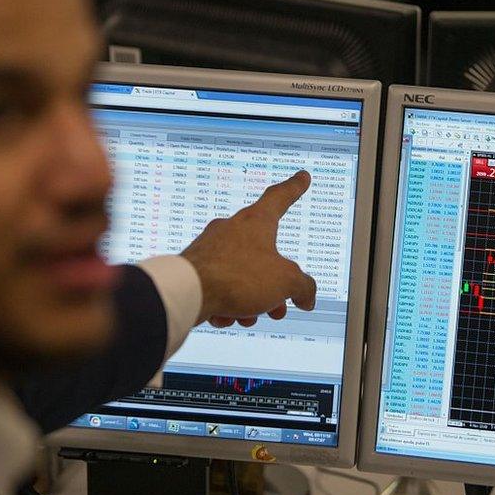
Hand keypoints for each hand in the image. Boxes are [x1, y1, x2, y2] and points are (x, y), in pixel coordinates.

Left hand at [181, 171, 316, 326]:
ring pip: (242, 273)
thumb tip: (307, 296)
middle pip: (264, 252)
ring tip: (251, 315)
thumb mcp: (286, 282)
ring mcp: (211, 247)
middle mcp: (232, 229)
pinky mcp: (196, 267)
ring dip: (252, 298)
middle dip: (275, 282)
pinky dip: (228, 303)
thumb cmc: (235, 276)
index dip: (295, 188)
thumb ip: (304, 286)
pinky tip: (227, 316)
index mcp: (256, 221)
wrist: (187, 293)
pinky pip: (220, 285)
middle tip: (282, 301)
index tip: (301, 178)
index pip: (280, 197)